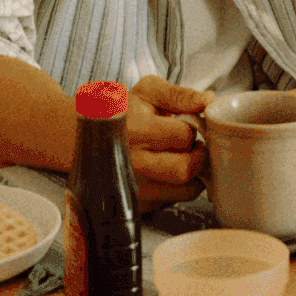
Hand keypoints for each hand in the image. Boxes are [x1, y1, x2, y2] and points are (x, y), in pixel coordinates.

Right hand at [126, 72, 213, 206]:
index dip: (192, 130)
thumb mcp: (148, 92)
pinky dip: (177, 188)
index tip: (187, 127)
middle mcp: (134, 162)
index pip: (184, 136)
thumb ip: (179, 95)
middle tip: (193, 147)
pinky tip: (166, 173)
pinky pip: (172, 201)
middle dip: (198, 157)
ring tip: (180, 158)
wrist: (87, 138)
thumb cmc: (121, 113)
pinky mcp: (136, 203)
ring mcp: (134, 186)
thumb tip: (208, 100)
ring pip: (184, 191)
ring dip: (192, 175)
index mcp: (138, 130)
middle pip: (185, 169)